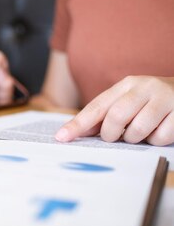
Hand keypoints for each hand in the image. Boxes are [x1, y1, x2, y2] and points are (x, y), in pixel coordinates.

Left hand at [56, 76, 173, 145]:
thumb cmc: (153, 101)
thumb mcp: (129, 101)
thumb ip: (105, 114)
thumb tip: (76, 132)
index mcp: (127, 84)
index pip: (96, 106)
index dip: (78, 124)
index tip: (61, 137)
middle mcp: (146, 87)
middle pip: (115, 117)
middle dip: (111, 134)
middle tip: (114, 137)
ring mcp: (166, 99)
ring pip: (137, 131)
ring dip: (135, 139)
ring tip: (141, 132)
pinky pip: (160, 138)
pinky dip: (156, 141)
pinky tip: (161, 130)